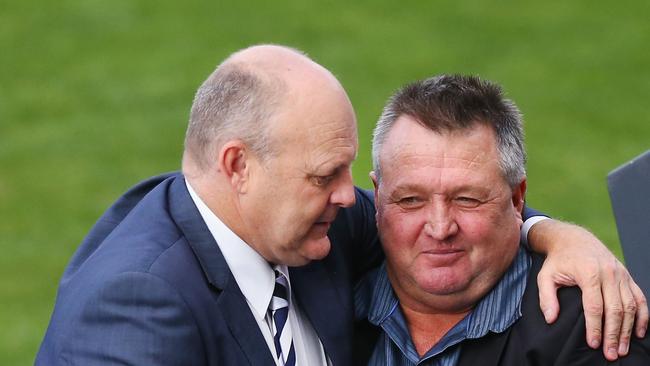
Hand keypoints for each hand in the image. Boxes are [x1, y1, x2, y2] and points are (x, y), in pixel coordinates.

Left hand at [529, 219, 647, 360]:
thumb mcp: (545, 276)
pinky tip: (639, 332)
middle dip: (613, 334)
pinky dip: (642, 316)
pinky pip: (639, 297)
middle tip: (611, 353)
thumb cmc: (558, 260)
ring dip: (628, 329)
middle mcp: (608, 273)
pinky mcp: (627, 275)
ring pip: (630, 306)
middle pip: (615, 309)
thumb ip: (546, 298)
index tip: (594, 344)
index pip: (594, 306)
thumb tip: (551, 318)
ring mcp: (620, 274)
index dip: (595, 327)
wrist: (573, 239)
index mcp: (588, 273)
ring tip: (622, 348)